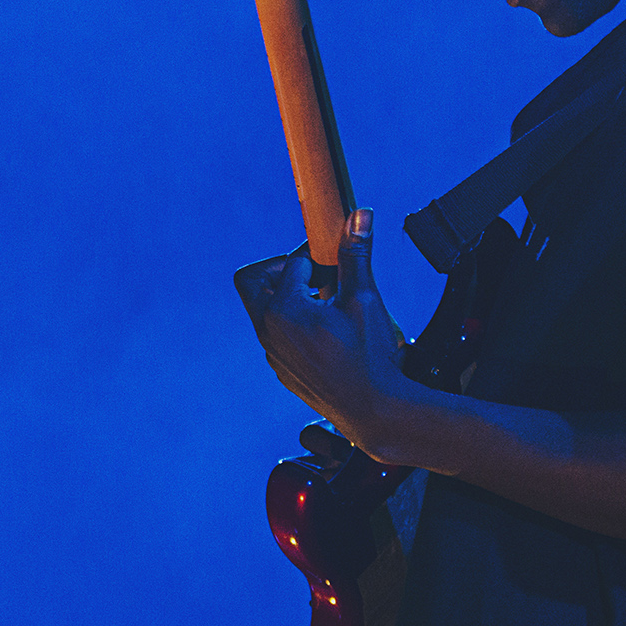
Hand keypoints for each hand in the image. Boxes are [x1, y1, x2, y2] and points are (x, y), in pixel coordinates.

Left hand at [232, 208, 420, 458]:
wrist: (372, 410)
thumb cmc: (369, 357)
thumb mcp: (364, 299)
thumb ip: (356, 254)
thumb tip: (360, 215)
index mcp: (283, 310)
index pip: (290, 264)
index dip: (315, 259)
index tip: (335, 264)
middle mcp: (268, 330)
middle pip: (252, 281)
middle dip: (280, 270)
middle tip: (313, 276)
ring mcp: (272, 352)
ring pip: (264, 309)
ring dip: (289, 298)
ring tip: (326, 305)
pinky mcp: (280, 367)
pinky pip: (275, 334)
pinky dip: (293, 324)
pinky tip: (327, 333)